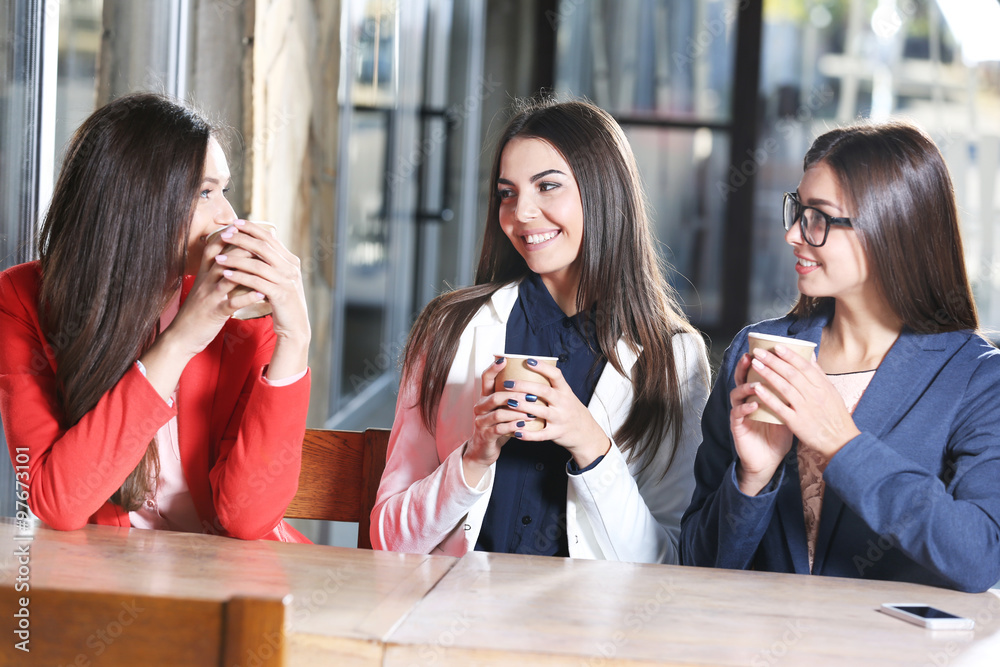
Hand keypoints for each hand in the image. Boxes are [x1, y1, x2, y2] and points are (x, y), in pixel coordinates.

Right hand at [139, 227, 257, 399]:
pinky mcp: (214, 313)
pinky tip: (261, 294)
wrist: (180, 336)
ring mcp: (209, 296)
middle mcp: (205, 281)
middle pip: (223, 258)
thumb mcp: (204, 288)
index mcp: (203, 274)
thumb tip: (234, 261)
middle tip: (262, 240)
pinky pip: (230, 303)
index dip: (228, 234)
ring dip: (246, 269)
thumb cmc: (197, 312)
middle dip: (242, 247)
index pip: (214, 247)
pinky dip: (246, 298)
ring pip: (228, 277)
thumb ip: (216, 274)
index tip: (244, 225)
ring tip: (266, 262)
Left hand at [212, 220, 310, 378]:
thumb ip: (270, 263)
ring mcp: (287, 281)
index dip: (252, 228)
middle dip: (242, 239)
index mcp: (291, 261)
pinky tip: (226, 274)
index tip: (234, 222)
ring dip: (236, 259)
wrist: (295, 326)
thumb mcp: (279, 279)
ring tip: (218, 257)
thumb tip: (254, 246)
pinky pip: (256, 282)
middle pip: (264, 246)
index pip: (270, 237)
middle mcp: (291, 268)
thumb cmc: (282, 302)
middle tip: (224, 234)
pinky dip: (240, 277)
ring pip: (258, 264)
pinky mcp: (280, 294)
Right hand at [463, 358, 524, 484]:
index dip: (493, 368)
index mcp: (485, 398)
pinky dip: (512, 426)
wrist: (484, 450)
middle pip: (494, 396)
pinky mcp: (485, 435)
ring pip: (498, 413)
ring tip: (531, 412)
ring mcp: (481, 422)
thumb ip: (512, 397)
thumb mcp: (503, 409)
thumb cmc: (498, 426)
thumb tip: (533, 379)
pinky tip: (523, 425)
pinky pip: (499, 429)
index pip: (486, 379)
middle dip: (513, 394)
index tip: (504, 359)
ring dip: (516, 412)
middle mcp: (480, 407)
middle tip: (530, 395)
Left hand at [500, 359, 610, 468]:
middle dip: (525, 386)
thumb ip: (550, 385)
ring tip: (508, 402)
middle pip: (544, 391)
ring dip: (523, 406)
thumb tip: (528, 368)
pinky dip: (528, 434)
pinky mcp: (557, 433)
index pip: (556, 375)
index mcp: (565, 391)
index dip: (542, 367)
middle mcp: (563, 403)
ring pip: (541, 412)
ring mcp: (560, 419)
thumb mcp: (565, 395)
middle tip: (508, 383)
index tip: (528, 361)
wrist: (586, 432)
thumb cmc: (570, 410)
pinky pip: (541, 435)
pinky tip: (516, 431)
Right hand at [728, 352, 793, 495]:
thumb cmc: (778, 433)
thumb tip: (808, 372)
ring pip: (736, 394)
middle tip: (752, 358)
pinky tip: (754, 405)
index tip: (765, 349)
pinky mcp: (737, 426)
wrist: (770, 459)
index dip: (759, 361)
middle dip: (745, 368)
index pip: (756, 373)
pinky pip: (737, 414)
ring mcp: (740, 413)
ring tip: (755, 384)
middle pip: (741, 379)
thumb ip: (792, 392)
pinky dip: (745, 408)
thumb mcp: (787, 410)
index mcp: (758, 395)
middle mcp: (746, 400)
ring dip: (745, 387)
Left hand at [746, 344, 859, 464]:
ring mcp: (805, 409)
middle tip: (759, 351)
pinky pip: (780, 407)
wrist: (841, 442)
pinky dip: (768, 397)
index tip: (776, 346)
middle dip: (773, 361)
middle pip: (791, 374)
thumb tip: (810, 355)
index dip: (790, 355)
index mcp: (823, 386)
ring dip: (768, 374)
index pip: (804, 366)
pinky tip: (757, 388)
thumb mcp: (832, 392)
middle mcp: (814, 395)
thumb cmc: (836, 416)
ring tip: (755, 364)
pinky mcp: (797, 423)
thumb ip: (819, 374)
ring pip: (784, 387)